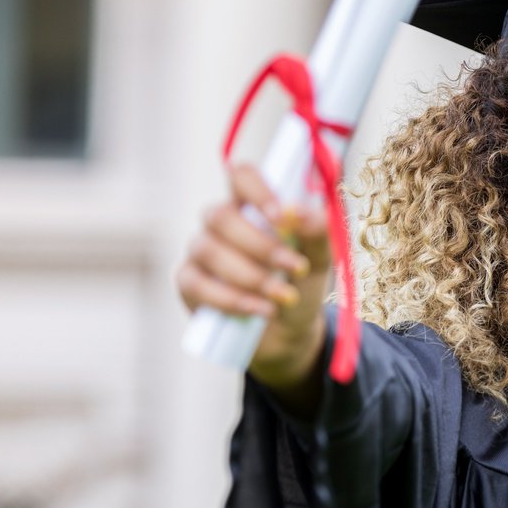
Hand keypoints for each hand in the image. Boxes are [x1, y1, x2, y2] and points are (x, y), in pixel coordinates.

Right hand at [176, 163, 333, 392]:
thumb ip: (316, 231)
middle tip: (295, 268)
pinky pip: (197, 284)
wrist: (289, 331)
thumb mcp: (319, 258)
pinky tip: (260, 310)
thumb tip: (297, 211)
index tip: (282, 217)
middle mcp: (221, 222)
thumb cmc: (300, 283)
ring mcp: (200, 251)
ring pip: (208, 249)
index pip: (241, 176)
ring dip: (250, 275)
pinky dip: (231, 299)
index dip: (256, 190)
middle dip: (261, 245)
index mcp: (252, 205)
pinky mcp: (188, 284)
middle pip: (221, 215)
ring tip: (283, 296)